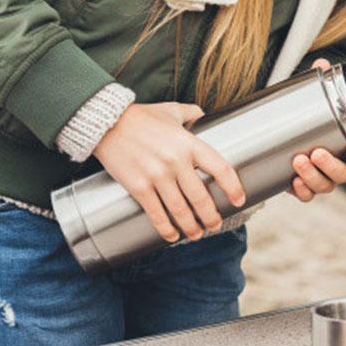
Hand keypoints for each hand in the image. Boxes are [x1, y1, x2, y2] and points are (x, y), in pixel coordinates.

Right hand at [94, 102, 244, 242]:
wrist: (106, 123)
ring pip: (180, 209)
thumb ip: (190, 113)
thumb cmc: (141, 116)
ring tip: (197, 234)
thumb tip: (201, 113)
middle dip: (210, 216)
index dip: (233, 187)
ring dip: (191, 226)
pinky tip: (172, 236)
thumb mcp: (170, 110)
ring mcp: (157, 176)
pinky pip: (156, 213)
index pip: (220, 168)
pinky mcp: (138, 187)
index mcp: (189, 144)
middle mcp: (176, 162)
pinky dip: (165, 228)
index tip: (238, 200)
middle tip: (215, 224)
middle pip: (200, 197)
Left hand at [289, 58, 345, 202]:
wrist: (290, 135)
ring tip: (299, 160)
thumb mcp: (315, 100)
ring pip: (325, 186)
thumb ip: (320, 83)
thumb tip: (321, 63)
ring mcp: (323, 179)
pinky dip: (301, 191)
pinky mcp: (304, 186)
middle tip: (317, 152)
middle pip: (345, 176)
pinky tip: (293, 181)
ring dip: (313, 176)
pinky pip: (307, 195)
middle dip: (331, 166)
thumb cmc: (312, 118)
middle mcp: (340, 167)